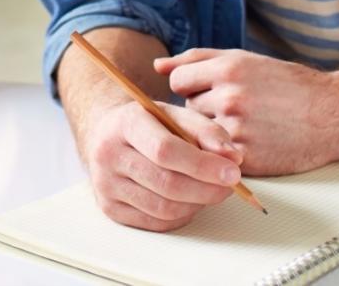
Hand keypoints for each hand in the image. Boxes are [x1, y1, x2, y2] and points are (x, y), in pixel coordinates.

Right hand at [79, 98, 243, 231]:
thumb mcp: (176, 115)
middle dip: (207, 189)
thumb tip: (233, 158)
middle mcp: (108, 154)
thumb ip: (207, 132)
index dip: (203, 165)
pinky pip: (155, 222)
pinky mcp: (109, 207)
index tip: (232, 173)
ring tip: (210, 191)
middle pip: (166, 183)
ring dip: (196, 204)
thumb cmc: (148, 124)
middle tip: (230, 186)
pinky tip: (190, 201)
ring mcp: (105, 184)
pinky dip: (181, 216)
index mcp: (125, 123)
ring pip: (163, 208)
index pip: (165, 150)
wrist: (106, 133)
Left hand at [158, 48, 338, 174]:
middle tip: (238, 107)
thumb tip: (157, 67)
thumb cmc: (288, 85)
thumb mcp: (244, 59)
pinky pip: (217, 155)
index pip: (177, 80)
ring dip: (214, 130)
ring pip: (201, 132)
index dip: (190, 86)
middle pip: (188, 107)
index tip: (207, 90)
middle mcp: (230, 97)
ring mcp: (238, 129)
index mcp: (228, 69)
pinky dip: (228, 150)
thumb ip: (197, 59)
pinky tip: (253, 140)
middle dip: (205, 108)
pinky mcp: (247, 157)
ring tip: (247, 123)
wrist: (334, 114)